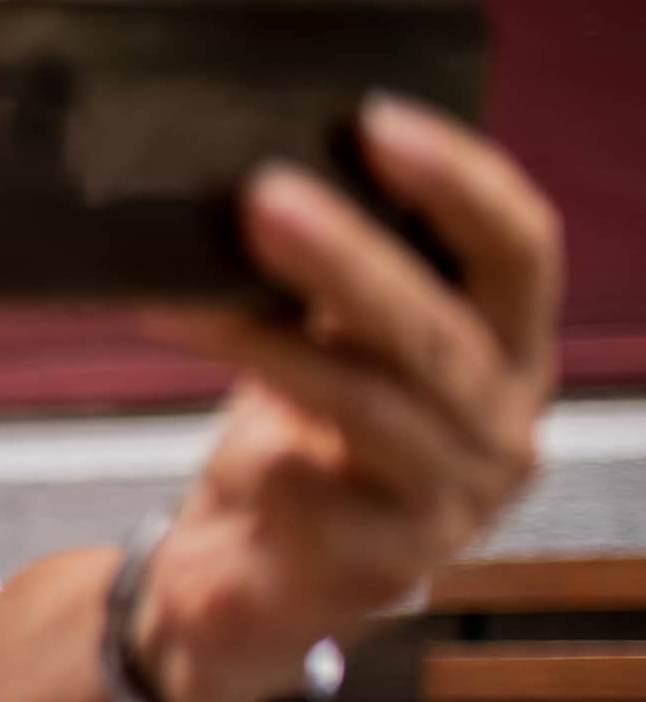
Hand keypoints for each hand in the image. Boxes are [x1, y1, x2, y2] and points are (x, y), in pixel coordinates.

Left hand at [137, 94, 560, 701]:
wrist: (241, 581)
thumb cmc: (292, 441)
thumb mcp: (319, 340)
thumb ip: (320, 273)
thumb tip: (254, 170)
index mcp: (501, 346)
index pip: (517, 248)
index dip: (459, 180)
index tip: (373, 119)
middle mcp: (499, 419)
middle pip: (442, 324)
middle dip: (350, 256)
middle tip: (263, 197)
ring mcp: (451, 498)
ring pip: (373, 402)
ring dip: (269, 344)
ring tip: (184, 301)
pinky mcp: (387, 563)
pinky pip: (322, 496)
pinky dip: (270, 467)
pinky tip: (237, 461)